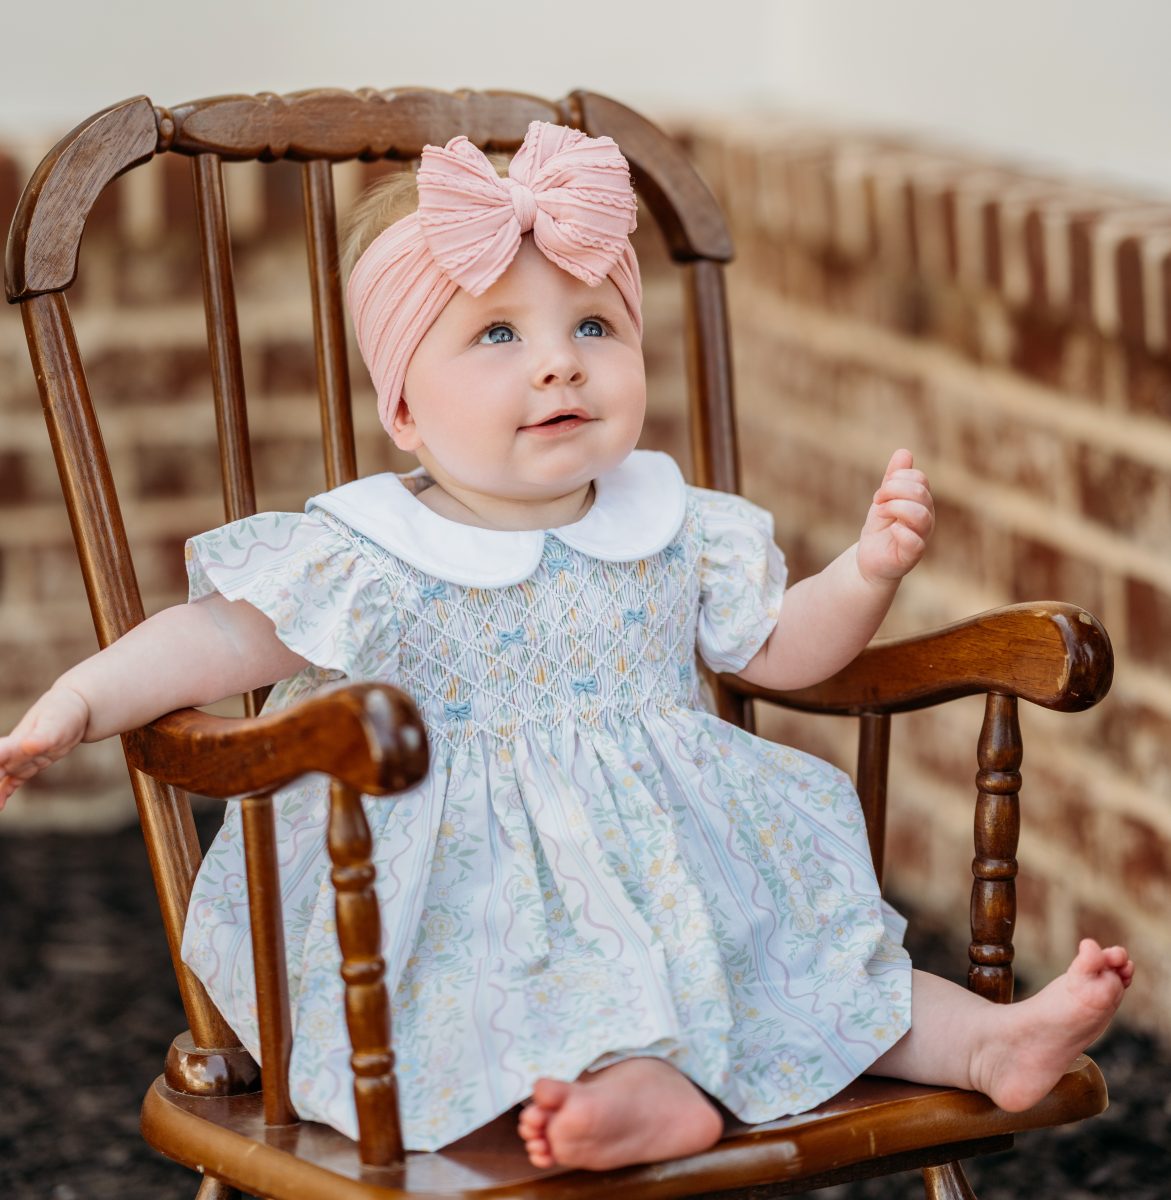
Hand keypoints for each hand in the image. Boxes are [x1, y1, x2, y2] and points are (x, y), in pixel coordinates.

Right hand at [0, 684, 90, 809]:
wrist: (73, 708)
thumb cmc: (62, 711)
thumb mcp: (55, 724)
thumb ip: (41, 737)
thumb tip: (28, 746)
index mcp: (16, 741)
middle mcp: (14, 751)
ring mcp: (21, 758)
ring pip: (1, 776)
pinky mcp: (30, 765)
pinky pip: (14, 780)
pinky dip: (5, 791)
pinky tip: (0, 805)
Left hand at [856, 449, 934, 585]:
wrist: (870, 560)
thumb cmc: (881, 529)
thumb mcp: (884, 500)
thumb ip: (893, 478)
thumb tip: (904, 452)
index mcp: (921, 502)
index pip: (919, 479)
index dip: (896, 479)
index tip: (879, 493)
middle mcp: (926, 518)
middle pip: (920, 493)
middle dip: (893, 491)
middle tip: (877, 501)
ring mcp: (921, 537)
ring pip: (921, 515)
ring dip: (895, 508)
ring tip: (881, 514)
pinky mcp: (912, 556)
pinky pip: (916, 542)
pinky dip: (901, 532)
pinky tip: (891, 530)